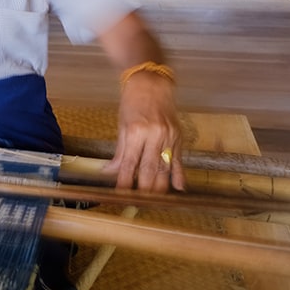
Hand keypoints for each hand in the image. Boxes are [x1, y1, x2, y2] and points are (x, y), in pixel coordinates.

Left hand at [104, 70, 185, 192]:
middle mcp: (154, 135)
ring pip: (165, 167)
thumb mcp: (121, 126)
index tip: (121, 196)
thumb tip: (109, 171)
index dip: (125, 182)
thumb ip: (119, 151)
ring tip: (154, 201)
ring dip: (159, 187)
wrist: (152, 84)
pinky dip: (179, 175)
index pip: (129, 164)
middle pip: (149, 169)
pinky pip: (179, 160)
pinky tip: (178, 189)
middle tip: (138, 204)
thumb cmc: (132, 103)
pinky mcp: (180, 137)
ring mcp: (169, 137)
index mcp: (136, 132)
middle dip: (143, 189)